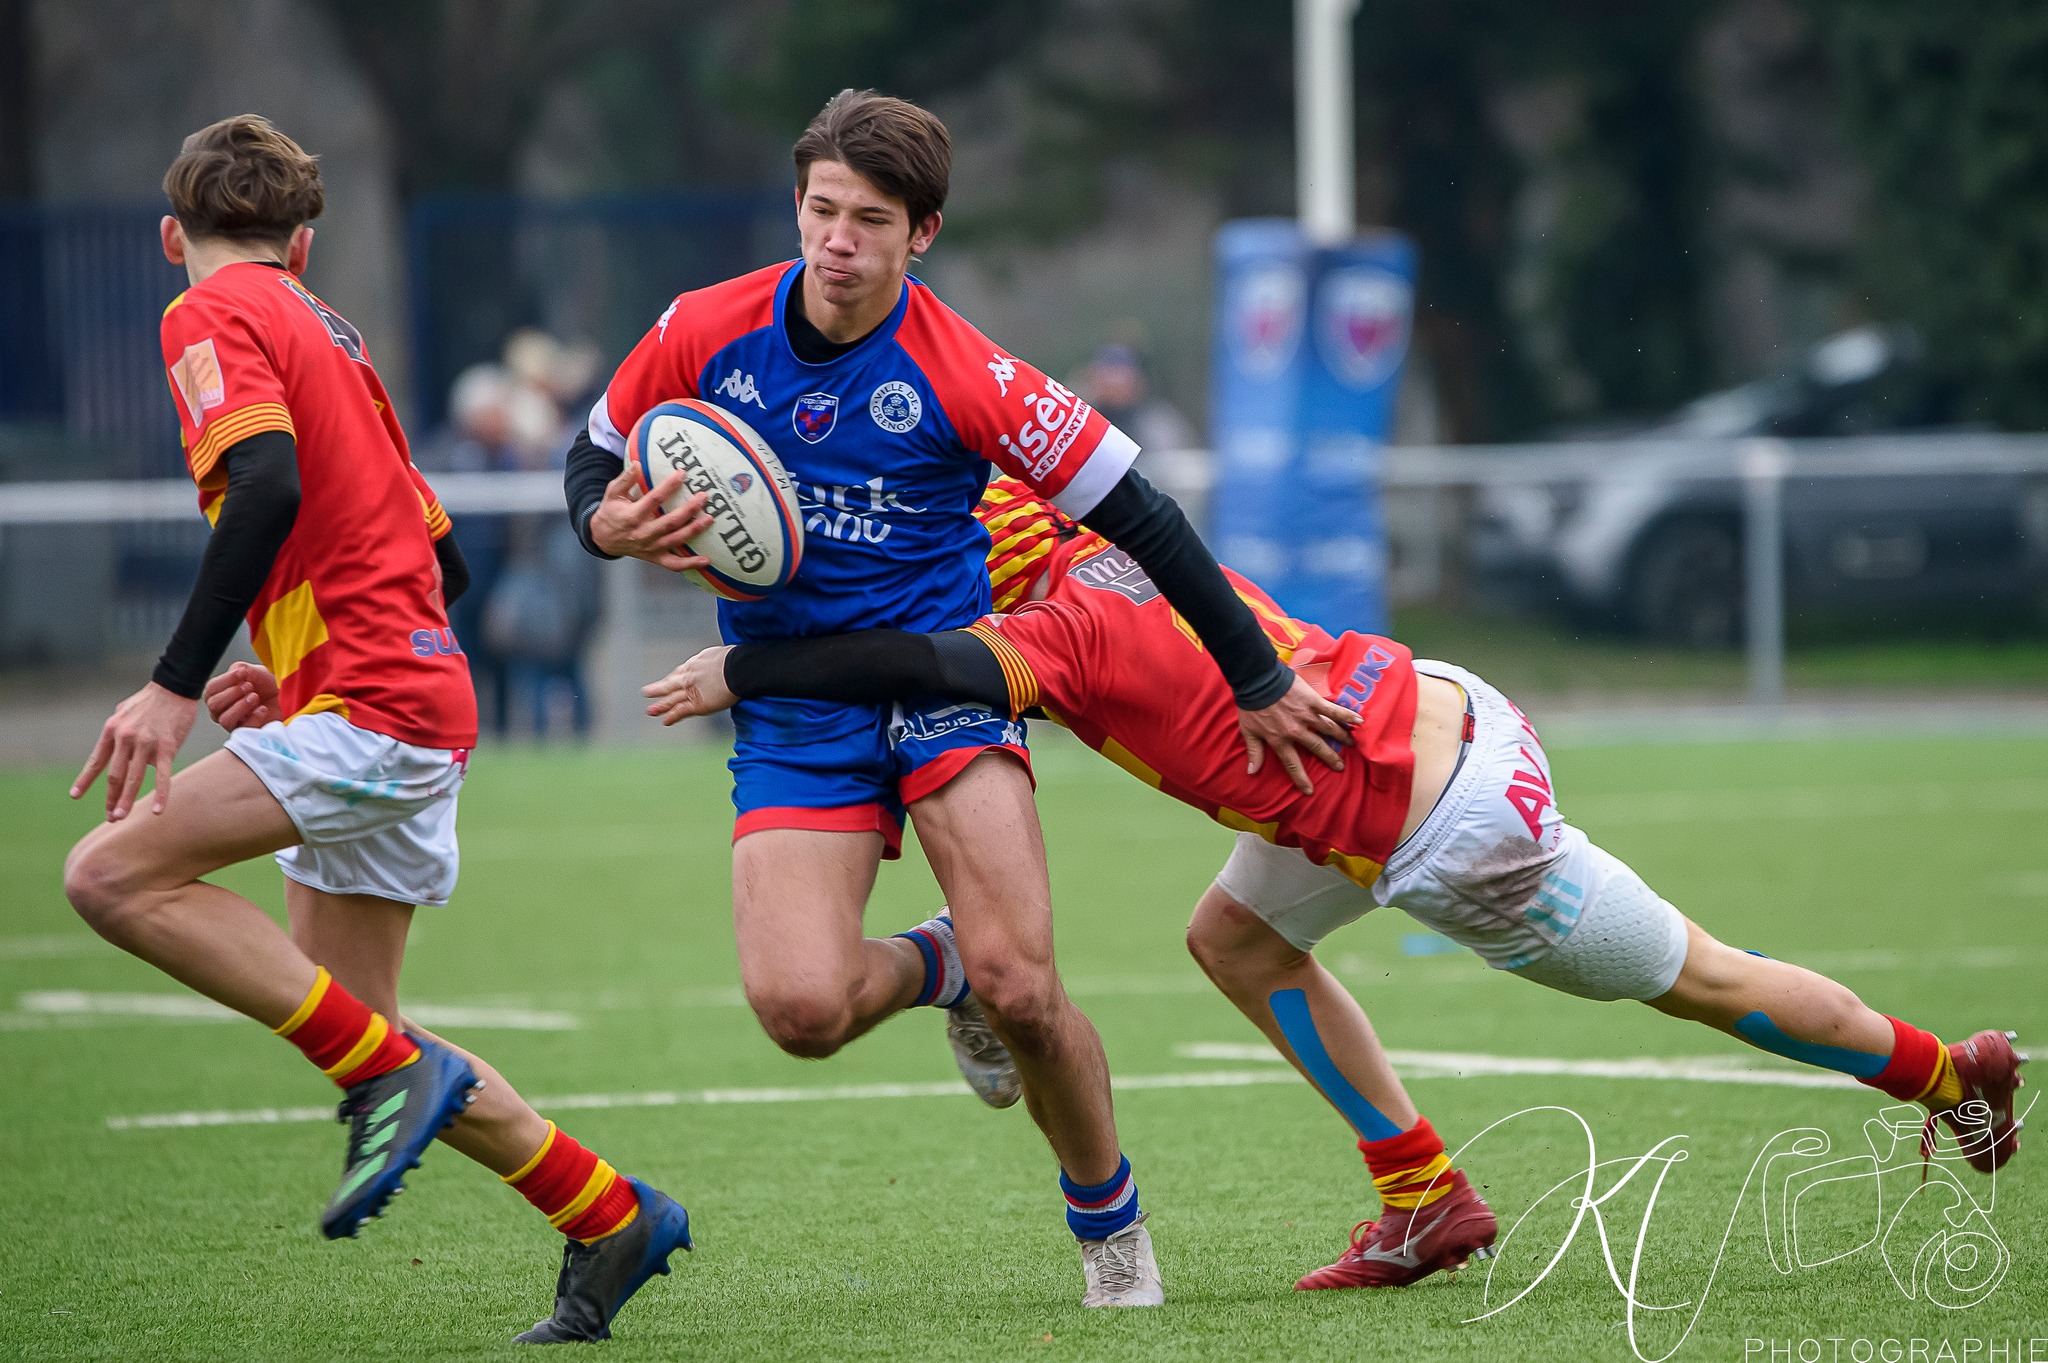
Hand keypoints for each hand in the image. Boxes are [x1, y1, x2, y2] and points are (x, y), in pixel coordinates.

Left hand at [71, 681, 197, 819]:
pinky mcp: (167, 747)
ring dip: (126, 800)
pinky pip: (163, 776)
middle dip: (111, 798)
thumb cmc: (149, 701)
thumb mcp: (123, 712)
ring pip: (134, 779)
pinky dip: (161, 794)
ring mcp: (146, 744)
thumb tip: (120, 753)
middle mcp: (125, 739)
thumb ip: (118, 733)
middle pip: (115, 775)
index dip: (85, 780)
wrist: (174, 687)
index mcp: (112, 730)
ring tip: (120, 816)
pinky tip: (158, 810)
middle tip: (110, 817)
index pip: (96, 761)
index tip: (75, 795)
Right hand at [203, 661, 279, 731]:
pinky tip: (263, 709)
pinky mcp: (247, 733)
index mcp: (220, 694)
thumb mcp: (256, 672)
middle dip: (232, 693)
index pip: (211, 689)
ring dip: (241, 706)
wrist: (286, 699)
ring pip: (225, 719)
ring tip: (255, 697)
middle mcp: (223, 710)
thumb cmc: (267, 687)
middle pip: (213, 704)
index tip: (243, 673)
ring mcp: (234, 723)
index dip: (226, 680)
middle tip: (249, 686)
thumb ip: (242, 668)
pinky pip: (243, 729)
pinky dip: (254, 717)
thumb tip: (235, 670)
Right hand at [588, 464, 715, 572]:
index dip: (669, 486)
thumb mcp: (612, 493)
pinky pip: (674, 564)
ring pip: (676, 541)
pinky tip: (706, 560)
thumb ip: (625, 479)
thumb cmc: (610, 513)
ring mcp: (650, 547)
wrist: (602, 539)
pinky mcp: (655, 558)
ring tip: (709, 519)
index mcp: (632, 516)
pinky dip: (690, 564)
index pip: (653, 500)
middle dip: (689, 510)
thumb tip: (638, 464)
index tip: (682, 474)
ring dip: (694, 531)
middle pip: (670, 522)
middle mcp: (643, 533)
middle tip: (704, 497)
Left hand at [642, 646, 736, 724]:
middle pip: (670, 684)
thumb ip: (715, 660)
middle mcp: (689, 677)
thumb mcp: (720, 654)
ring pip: (672, 700)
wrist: (737, 668)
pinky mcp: (697, 704)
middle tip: (646, 692)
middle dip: (658, 689)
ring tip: (650, 711)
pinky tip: (666, 721)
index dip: (673, 678)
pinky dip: (672, 717)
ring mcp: (691, 691)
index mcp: (694, 664)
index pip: (680, 672)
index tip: (668, 680)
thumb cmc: (735, 660)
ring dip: (660, 706)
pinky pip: (681, 711)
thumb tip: (723, 660)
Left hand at [1238, 673, 1359, 795]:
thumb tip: (1251, 772)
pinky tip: (1359, 721)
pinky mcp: (1313, 701)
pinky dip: (1347, 715)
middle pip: (1317, 748)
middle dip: (1330, 759)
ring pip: (1328, 730)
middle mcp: (1296, 731)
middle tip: (1340, 767)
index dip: (1301, 778)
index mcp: (1279, 740)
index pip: (1292, 764)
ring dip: (1342, 737)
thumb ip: (1254, 752)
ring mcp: (1306, 716)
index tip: (1309, 791)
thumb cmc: (1251, 705)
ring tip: (1352, 745)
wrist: (1257, 680)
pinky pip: (1333, 710)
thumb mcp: (1249, 732)